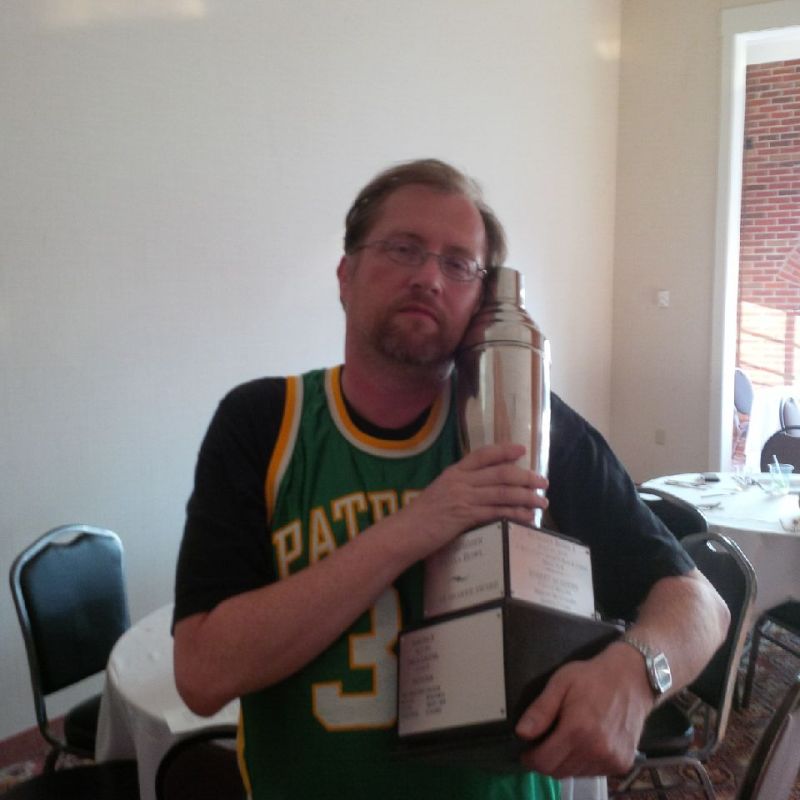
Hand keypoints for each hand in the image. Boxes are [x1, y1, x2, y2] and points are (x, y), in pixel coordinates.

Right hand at [400, 443, 547, 554]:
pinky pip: (497, 512)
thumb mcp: (440, 493)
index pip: (482, 454)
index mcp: (453, 472)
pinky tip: (527, 518)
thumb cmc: (421, 517)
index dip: (504, 450)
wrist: (404, 533)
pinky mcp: (465, 516)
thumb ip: (460, 488)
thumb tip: (484, 490)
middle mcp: (460, 481)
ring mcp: (463, 497)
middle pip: (500, 473)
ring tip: (541, 502)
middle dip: (526, 477)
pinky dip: (515, 514)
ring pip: (503, 492)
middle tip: (543, 482)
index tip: (521, 449)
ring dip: (526, 497)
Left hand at [514, 642, 653, 777]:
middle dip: (546, 760)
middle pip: (558, 772)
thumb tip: (521, 733)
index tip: (526, 750)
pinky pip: (592, 772)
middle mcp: (596, 750)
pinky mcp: (622, 764)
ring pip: (575, 773)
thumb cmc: (592, 677)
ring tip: (567, 739)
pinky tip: (585, 743)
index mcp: (578, 730)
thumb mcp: (560, 683)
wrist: (632, 679)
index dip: (530, 758)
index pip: (544, 762)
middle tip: (545, 742)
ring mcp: (611, 760)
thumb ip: (540, 710)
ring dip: (565, 762)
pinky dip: (583, 763)